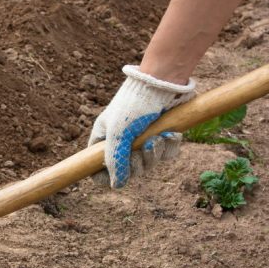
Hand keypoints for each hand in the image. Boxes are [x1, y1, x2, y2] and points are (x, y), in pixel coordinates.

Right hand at [88, 65, 195, 187]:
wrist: (162, 82)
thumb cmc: (133, 105)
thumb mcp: (118, 134)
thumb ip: (115, 161)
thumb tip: (116, 185)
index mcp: (103, 140)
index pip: (97, 168)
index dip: (105, 175)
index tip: (116, 173)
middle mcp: (122, 142)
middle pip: (127, 170)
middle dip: (137, 163)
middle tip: (142, 149)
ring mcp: (143, 140)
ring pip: (148, 164)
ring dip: (154, 154)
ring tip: (157, 137)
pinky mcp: (162, 136)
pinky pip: (165, 155)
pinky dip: (169, 147)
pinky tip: (170, 134)